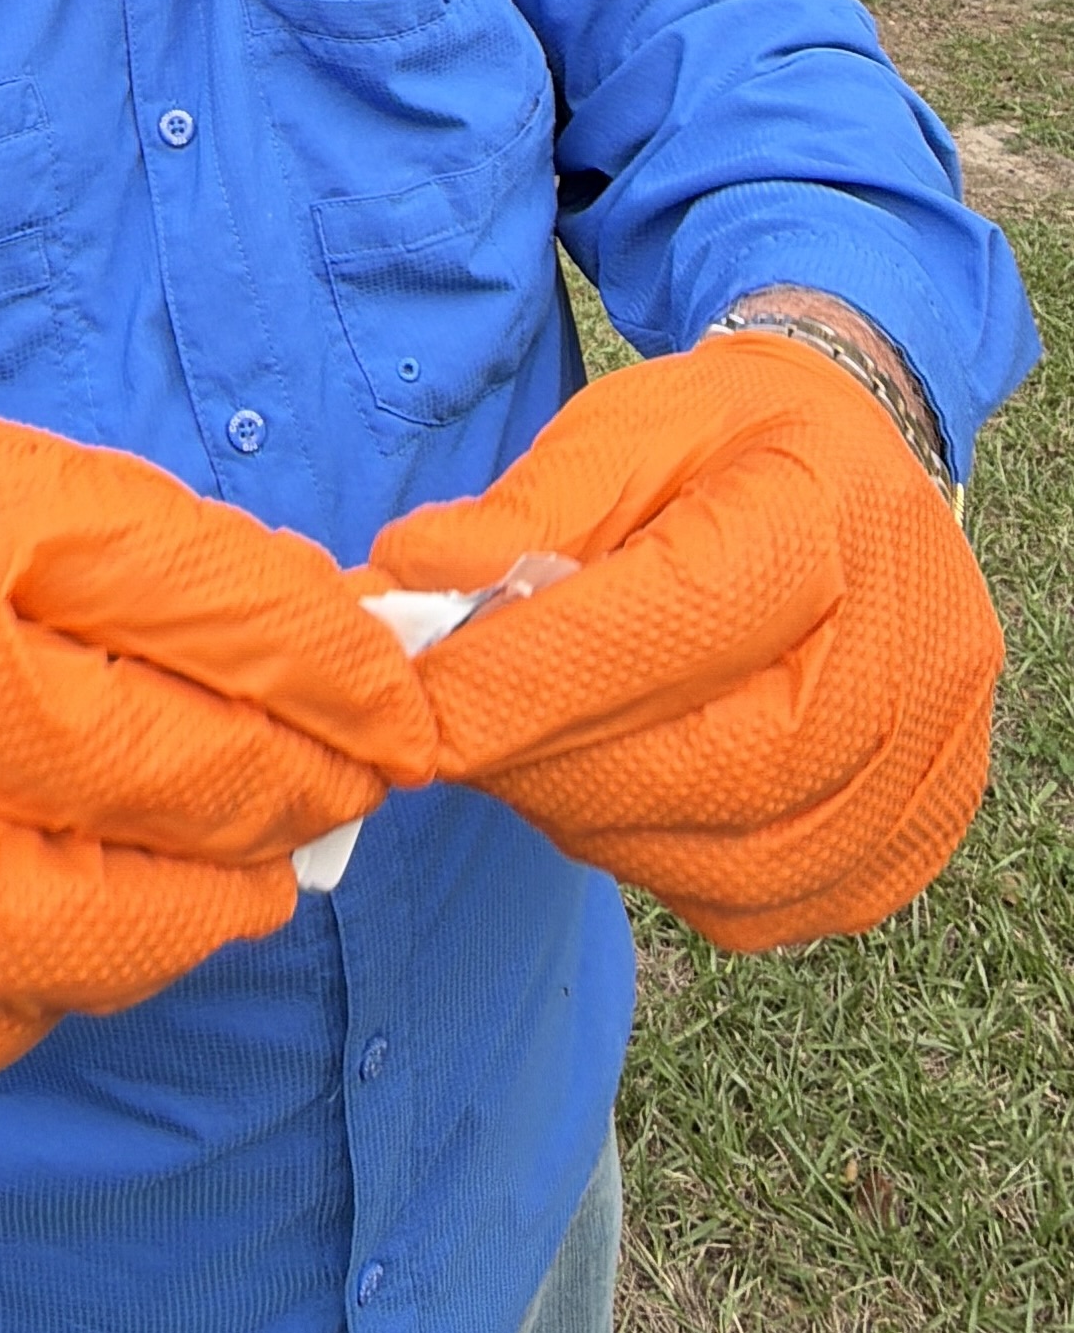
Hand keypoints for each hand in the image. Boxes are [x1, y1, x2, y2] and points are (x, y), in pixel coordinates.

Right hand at [0, 402, 419, 1098]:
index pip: (178, 616)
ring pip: (57, 936)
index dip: (323, 671)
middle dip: (277, 788)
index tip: (403, 711)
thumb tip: (359, 666)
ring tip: (251, 872)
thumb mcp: (44, 494)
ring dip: (191, 912)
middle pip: (127, 778)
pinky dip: (69, 986)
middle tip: (347, 790)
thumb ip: (200, 570)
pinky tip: (107, 923)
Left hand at [356, 333, 1002, 948]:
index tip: (413, 706)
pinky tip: (617, 790)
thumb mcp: (621, 429)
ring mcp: (924, 765)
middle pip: (709, 765)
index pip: (675, 628)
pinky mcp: (909, 841)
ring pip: (725, 860)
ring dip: (592, 817)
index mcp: (827, 520)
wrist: (858, 467)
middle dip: (546, 762)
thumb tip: (408, 582)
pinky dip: (660, 862)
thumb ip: (523, 513)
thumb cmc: (724, 448)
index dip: (528, 679)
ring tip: (527, 749)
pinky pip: (755, 903)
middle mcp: (910, 657)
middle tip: (448, 736)